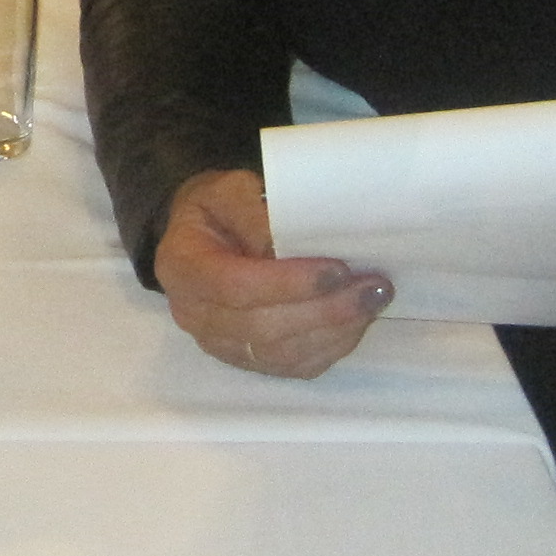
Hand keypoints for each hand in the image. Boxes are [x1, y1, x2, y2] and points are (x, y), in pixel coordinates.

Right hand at [152, 168, 392, 377]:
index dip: (288, 283)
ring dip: (335, 330)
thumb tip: (287, 243)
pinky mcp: (248, 361)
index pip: (234, 287)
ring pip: (282, 353)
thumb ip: (254, 211)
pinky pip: (293, 367)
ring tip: (373, 300)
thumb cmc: (219, 209)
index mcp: (182, 267)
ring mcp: (220, 345)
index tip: (337, 269)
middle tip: (372, 286)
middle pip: (262, 327)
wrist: (203, 237)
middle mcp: (194, 315)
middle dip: (324, 309)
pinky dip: (331, 347)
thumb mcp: (229, 189)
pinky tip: (356, 321)